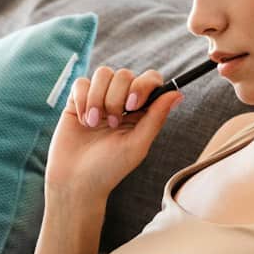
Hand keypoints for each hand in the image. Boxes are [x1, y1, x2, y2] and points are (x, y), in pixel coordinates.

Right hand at [44, 63, 184, 203]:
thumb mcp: (137, 145)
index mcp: (141, 112)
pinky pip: (82, 83)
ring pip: (103, 73)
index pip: (150, 80)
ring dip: (98, 99)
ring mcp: (99, 99)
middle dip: (116, 98)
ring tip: (93, 124)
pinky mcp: (78, 100)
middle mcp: (122, 101)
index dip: (143, 85)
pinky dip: (82, 100)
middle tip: (112, 124)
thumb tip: (178, 93)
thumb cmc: (110, 168)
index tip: (132, 105)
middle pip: (125, 74)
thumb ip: (156, 117)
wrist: (75, 180)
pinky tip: (83, 121)